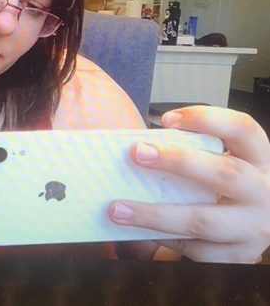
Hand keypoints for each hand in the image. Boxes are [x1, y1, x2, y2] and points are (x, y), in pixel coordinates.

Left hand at [108, 106, 269, 262]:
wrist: (253, 222)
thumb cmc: (224, 182)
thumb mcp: (221, 159)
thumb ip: (192, 150)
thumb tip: (139, 148)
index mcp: (257, 156)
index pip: (241, 128)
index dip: (206, 119)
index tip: (167, 119)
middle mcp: (263, 191)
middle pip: (225, 172)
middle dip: (177, 161)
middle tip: (138, 153)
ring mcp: (255, 227)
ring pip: (204, 221)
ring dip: (156, 214)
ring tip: (119, 208)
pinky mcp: (240, 256)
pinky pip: (197, 250)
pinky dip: (165, 240)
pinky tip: (141, 233)